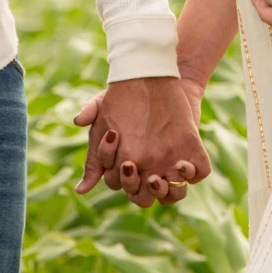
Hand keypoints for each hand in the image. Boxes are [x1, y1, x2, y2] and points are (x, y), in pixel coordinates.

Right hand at [73, 76, 210, 206]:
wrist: (158, 78)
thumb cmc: (127, 94)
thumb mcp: (103, 105)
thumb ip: (88, 124)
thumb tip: (77, 153)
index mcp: (123, 163)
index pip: (117, 183)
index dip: (119, 178)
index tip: (124, 161)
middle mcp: (146, 168)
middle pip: (140, 195)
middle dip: (138, 188)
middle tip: (137, 168)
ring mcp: (168, 163)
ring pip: (167, 193)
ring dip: (163, 191)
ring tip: (159, 176)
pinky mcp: (190, 153)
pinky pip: (193, 174)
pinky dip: (190, 174)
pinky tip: (183, 163)